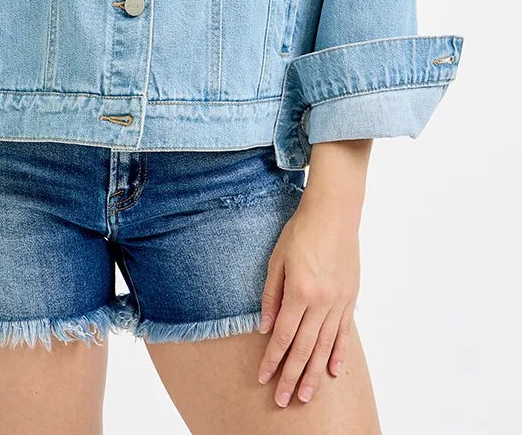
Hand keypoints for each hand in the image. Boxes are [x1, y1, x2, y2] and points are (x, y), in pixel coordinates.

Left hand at [256, 191, 360, 407]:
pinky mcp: (350, 299)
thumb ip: (271, 296)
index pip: (282, 336)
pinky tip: (332, 371)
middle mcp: (321, 303)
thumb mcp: (276, 260)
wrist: (333, 214)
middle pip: (303, 349)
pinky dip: (338, 354)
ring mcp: (338, 303)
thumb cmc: (300, 231)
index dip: (272, 360)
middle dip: (291, 376)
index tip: (263, 378)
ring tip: (305, 395)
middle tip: (283, 400)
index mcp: (299, 292)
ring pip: (324, 347)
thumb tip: (264, 328)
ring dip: (314, 373)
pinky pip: (343, 333)